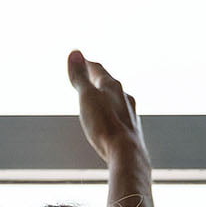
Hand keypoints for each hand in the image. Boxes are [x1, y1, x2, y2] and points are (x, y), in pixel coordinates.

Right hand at [67, 51, 153, 206]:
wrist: (126, 154)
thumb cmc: (104, 125)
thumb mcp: (86, 97)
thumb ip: (80, 77)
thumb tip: (74, 52)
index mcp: (113, 87)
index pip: (98, 70)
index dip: (86, 64)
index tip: (79, 59)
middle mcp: (124, 98)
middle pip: (109, 84)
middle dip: (98, 79)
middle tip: (90, 75)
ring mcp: (129, 114)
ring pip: (117, 100)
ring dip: (107, 96)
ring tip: (101, 97)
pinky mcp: (130, 131)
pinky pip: (119, 116)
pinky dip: (112, 113)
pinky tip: (112, 121)